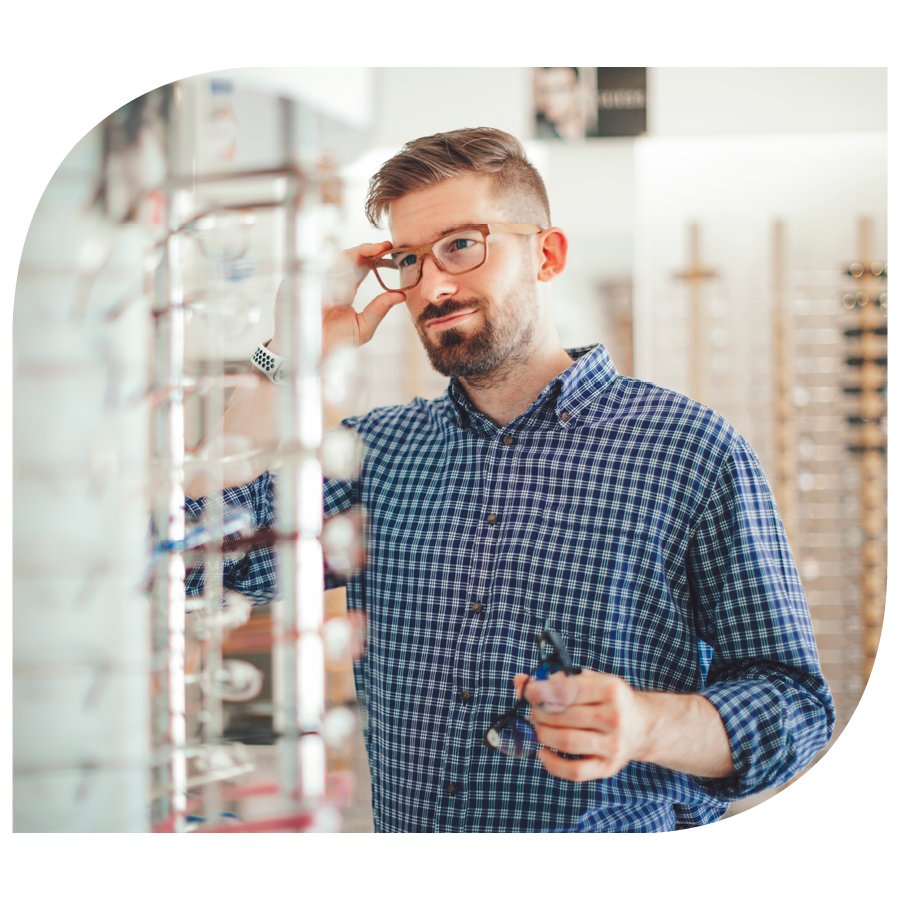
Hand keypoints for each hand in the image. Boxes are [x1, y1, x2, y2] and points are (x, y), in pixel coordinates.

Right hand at [270, 242, 406, 359]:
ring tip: (361, 267)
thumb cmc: (335, 344)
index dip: (372, 253)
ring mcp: (312, 283)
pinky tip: (338, 283)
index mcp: (345, 288)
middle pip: (346, 256)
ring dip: (348, 264)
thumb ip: (379, 310)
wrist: (311, 358)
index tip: (387, 247)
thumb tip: (401, 295)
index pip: (359, 264)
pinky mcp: (294, 287)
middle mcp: (329, 282)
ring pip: (330, 261)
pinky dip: (326, 277)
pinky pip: (311, 274)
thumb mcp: (363, 327)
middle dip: (364, 249)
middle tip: (380, 247)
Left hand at [516, 669, 735, 780]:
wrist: (644, 726)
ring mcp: (613, 745)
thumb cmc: (610, 700)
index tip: (527, 691)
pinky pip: (575, 770)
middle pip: (564, 716)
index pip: (568, 690)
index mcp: (610, 690)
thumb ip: (559, 680)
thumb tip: (521, 682)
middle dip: (540, 713)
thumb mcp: (593, 682)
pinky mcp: (608, 767)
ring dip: (543, 734)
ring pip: (566, 741)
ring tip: (539, 728)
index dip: (542, 691)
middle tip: (534, 711)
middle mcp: (614, 717)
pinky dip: (552, 764)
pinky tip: (542, 753)